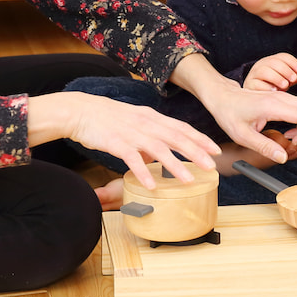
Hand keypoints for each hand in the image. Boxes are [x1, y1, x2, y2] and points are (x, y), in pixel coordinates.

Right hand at [33, 92, 217, 189]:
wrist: (81, 110)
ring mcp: (132, 133)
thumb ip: (150, 136)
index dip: (200, 139)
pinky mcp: (116, 142)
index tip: (216, 150)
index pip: (182, 128)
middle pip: (176, 138)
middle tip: (212, 166)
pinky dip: (143, 172)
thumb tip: (159, 157)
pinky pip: (133, 159)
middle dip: (196, 153)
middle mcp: (146, 123)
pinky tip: (152, 185)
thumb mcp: (135, 122)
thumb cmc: (108, 118)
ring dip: (176, 165)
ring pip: (159, 149)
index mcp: (152, 117)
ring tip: (189, 179)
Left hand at [170, 54, 296, 163]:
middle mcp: (281, 98)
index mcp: (273, 106)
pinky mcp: (282, 99)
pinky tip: (292, 133)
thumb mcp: (243, 135)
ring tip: (295, 139)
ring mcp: (283, 97)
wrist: (222, 97)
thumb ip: (264, 147)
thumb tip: (283, 157)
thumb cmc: (229, 114)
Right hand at [244, 52, 296, 91]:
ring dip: (277, 78)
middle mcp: (261, 65)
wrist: (253, 95)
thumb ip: (295, 77)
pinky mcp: (249, 85)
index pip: (283, 57)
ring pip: (264, 71)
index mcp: (271, 61)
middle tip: (293, 79)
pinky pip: (257, 84)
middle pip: (274, 62)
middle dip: (286, 70)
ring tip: (285, 85)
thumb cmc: (272, 85)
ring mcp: (254, 75)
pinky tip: (274, 91)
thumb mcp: (285, 79)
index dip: (293, 62)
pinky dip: (267, 87)